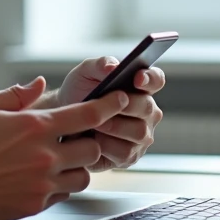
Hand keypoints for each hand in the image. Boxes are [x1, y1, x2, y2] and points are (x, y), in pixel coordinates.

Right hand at [0, 77, 130, 219]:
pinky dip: (60, 186)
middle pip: (92, 148)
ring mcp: (42, 183)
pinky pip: (64, 194)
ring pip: (82, 175)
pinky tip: (44, 178)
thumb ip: (17, 94)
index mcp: (34, 126)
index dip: (109, 105)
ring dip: (78, 166)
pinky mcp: (36, 205)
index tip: (120, 99)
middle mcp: (44, 155)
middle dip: (90, 141)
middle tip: (78, 138)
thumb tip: (39, 84)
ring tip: (61, 160)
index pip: (87, 114)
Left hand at [51, 57, 165, 170]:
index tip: (136, 79)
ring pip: (139, 132)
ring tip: (94, 124)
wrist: (63, 119)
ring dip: (114, 127)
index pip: (156, 79)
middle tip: (103, 107)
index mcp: (141, 86)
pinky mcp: (130, 156)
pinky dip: (108, 147)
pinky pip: (126, 153)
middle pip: (147, 108)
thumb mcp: (85, 73)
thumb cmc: (79, 92)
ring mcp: (142, 134)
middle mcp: (147, 111)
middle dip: (124, 107)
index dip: (150, 79)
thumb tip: (113, 67)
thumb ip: (100, 64)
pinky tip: (95, 140)